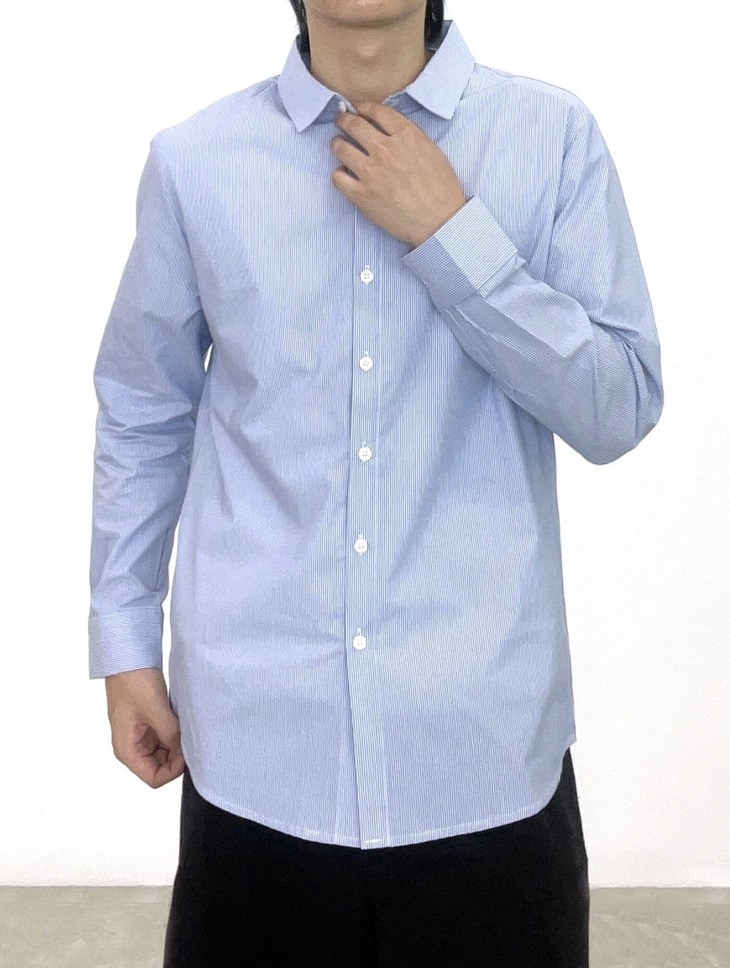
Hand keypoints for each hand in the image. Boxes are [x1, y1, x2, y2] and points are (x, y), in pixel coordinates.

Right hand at [105, 667, 183, 787]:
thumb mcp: (155, 709)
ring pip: (165, 753)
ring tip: (187, 728)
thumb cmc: (133, 681)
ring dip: (178, 745)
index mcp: (127, 749)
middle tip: (191, 738)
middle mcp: (133, 746)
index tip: (188, 752)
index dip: (173, 770)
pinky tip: (183, 721)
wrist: (127, 656)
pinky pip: (166, 737)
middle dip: (178, 758)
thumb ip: (170, 733)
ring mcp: (141, 735)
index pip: (154, 778)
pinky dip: (176, 733)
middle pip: (160, 767)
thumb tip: (185, 749)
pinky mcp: (149, 723)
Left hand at [330, 100, 467, 247]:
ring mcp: (371, 172)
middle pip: (354, 125)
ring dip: (337, 143)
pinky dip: (338, 173)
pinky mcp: (362, 195)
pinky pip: (337, 177)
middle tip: (341, 121)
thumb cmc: (441, 190)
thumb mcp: (432, 151)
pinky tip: (344, 174)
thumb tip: (389, 131)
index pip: (377, 110)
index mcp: (406, 135)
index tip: (358, 108)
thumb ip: (409, 137)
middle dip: (344, 120)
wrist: (440, 222)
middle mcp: (386, 149)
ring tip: (337, 145)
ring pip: (340, 148)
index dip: (363, 106)